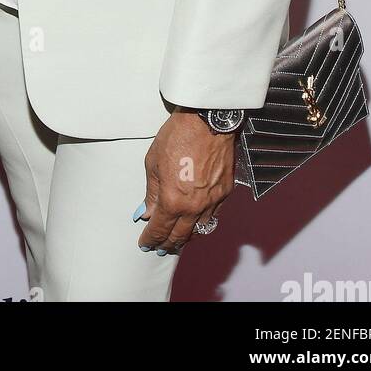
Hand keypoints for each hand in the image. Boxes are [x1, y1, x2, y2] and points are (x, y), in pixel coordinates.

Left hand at [137, 110, 235, 254]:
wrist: (207, 122)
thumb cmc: (177, 137)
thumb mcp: (153, 163)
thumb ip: (152, 192)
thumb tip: (148, 212)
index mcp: (173, 200)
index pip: (161, 229)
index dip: (152, 239)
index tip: (145, 243)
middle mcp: (194, 207)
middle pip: (180, 235)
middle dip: (168, 244)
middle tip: (159, 247)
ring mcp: (212, 201)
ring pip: (199, 229)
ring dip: (186, 236)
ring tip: (176, 239)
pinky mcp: (225, 193)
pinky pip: (213, 216)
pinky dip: (202, 223)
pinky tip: (195, 223)